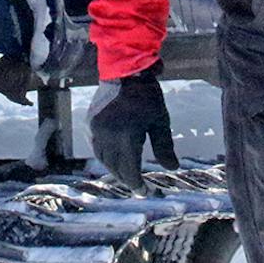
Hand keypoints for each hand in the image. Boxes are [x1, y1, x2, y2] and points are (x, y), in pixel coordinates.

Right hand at [88, 62, 178, 190]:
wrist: (124, 70)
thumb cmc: (147, 96)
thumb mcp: (160, 121)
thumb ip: (164, 147)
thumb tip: (172, 168)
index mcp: (125, 137)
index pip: (129, 170)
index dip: (137, 184)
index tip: (147, 192)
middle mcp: (107, 137)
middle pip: (115, 167)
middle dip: (127, 179)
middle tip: (139, 186)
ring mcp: (96, 129)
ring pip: (103, 159)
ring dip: (114, 169)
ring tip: (127, 174)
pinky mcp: (90, 122)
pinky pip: (95, 146)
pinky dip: (105, 156)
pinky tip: (114, 157)